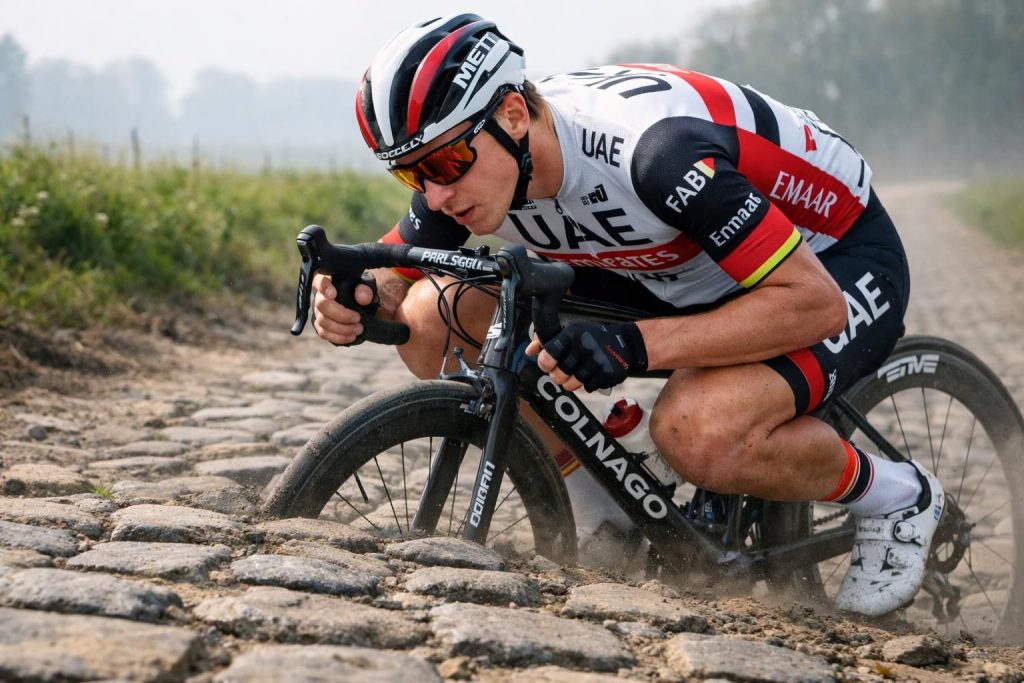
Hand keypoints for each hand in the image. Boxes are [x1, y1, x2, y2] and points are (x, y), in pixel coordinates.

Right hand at [311, 273, 376, 345]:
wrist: (367, 309)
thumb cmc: (364, 295)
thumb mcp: (369, 289)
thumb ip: (366, 290)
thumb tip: (362, 297)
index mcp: (330, 282)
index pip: (319, 280)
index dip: (322, 286)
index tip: (333, 294)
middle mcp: (321, 297)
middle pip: (321, 305)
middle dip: (340, 315)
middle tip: (357, 318)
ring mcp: (319, 313)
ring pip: (323, 321)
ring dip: (342, 328)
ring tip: (359, 329)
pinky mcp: (322, 326)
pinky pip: (324, 334)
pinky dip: (339, 337)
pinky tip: (351, 336)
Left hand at [526, 321, 647, 391]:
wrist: (625, 343)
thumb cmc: (592, 338)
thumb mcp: (571, 331)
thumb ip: (547, 340)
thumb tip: (529, 351)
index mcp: (572, 334)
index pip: (548, 355)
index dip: (545, 364)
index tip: (549, 364)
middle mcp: (583, 347)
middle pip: (558, 375)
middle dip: (558, 376)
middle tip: (564, 370)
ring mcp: (596, 361)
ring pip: (572, 385)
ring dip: (572, 382)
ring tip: (578, 372)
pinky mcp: (606, 374)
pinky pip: (587, 388)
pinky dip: (588, 384)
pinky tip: (593, 374)